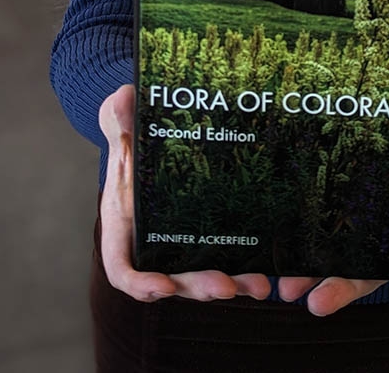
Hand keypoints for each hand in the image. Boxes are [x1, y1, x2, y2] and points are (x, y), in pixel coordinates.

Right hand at [98, 85, 270, 302]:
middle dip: (199, 287)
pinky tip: (269, 272)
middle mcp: (150, 243)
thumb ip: (119, 117)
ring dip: (230, 285)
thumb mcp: (122, 122)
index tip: (162, 286)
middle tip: (226, 287)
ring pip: (200, 277)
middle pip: (171, 280)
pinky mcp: (204, 235)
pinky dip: (243, 270)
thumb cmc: (131, 131)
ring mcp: (178, 243)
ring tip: (259, 286)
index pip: (123, 268)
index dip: (140, 283)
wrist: (150, 130)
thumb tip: (123, 101)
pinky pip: (222, 259)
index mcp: (123, 225)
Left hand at [277, 92, 388, 314]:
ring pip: (343, 268)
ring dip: (313, 279)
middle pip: (375, 279)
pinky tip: (279, 249)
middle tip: (317, 300)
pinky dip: (302, 248)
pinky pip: (324, 236)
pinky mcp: (342, 210)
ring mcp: (370, 230)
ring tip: (288, 286)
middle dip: (342, 291)